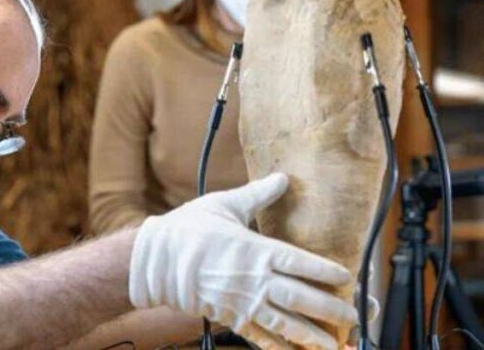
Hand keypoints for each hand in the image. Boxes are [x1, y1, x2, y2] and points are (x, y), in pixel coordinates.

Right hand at [129, 173, 357, 349]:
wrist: (155, 260)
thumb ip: (258, 194)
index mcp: (256, 249)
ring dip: (314, 336)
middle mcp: (255, 279)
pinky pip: (260, 336)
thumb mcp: (225, 205)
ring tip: (336, 345)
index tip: (348, 277)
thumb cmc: (188, 229)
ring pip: (286, 323)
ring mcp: (243, 301)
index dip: (326, 271)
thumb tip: (283, 178)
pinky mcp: (230, 316)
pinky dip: (280, 347)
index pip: (301, 262)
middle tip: (355, 316)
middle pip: (301, 297)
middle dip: (331, 308)